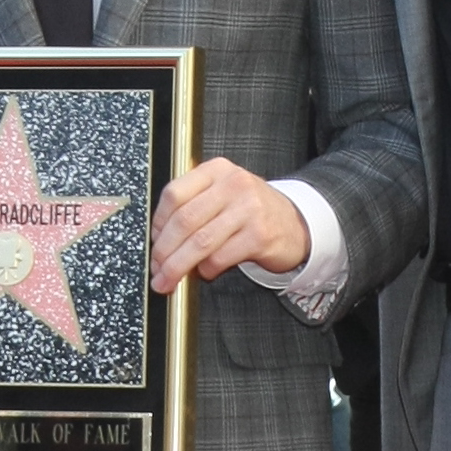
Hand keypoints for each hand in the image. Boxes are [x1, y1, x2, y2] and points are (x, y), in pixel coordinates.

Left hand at [150, 159, 307, 292]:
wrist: (297, 223)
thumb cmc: (252, 211)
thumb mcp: (224, 194)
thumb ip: (194, 205)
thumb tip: (160, 239)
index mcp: (217, 170)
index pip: (174, 193)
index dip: (158, 223)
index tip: (153, 242)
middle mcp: (233, 184)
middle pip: (184, 220)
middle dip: (164, 250)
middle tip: (156, 269)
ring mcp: (249, 209)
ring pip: (199, 242)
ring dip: (178, 266)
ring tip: (169, 280)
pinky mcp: (260, 235)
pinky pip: (220, 258)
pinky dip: (206, 270)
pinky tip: (205, 272)